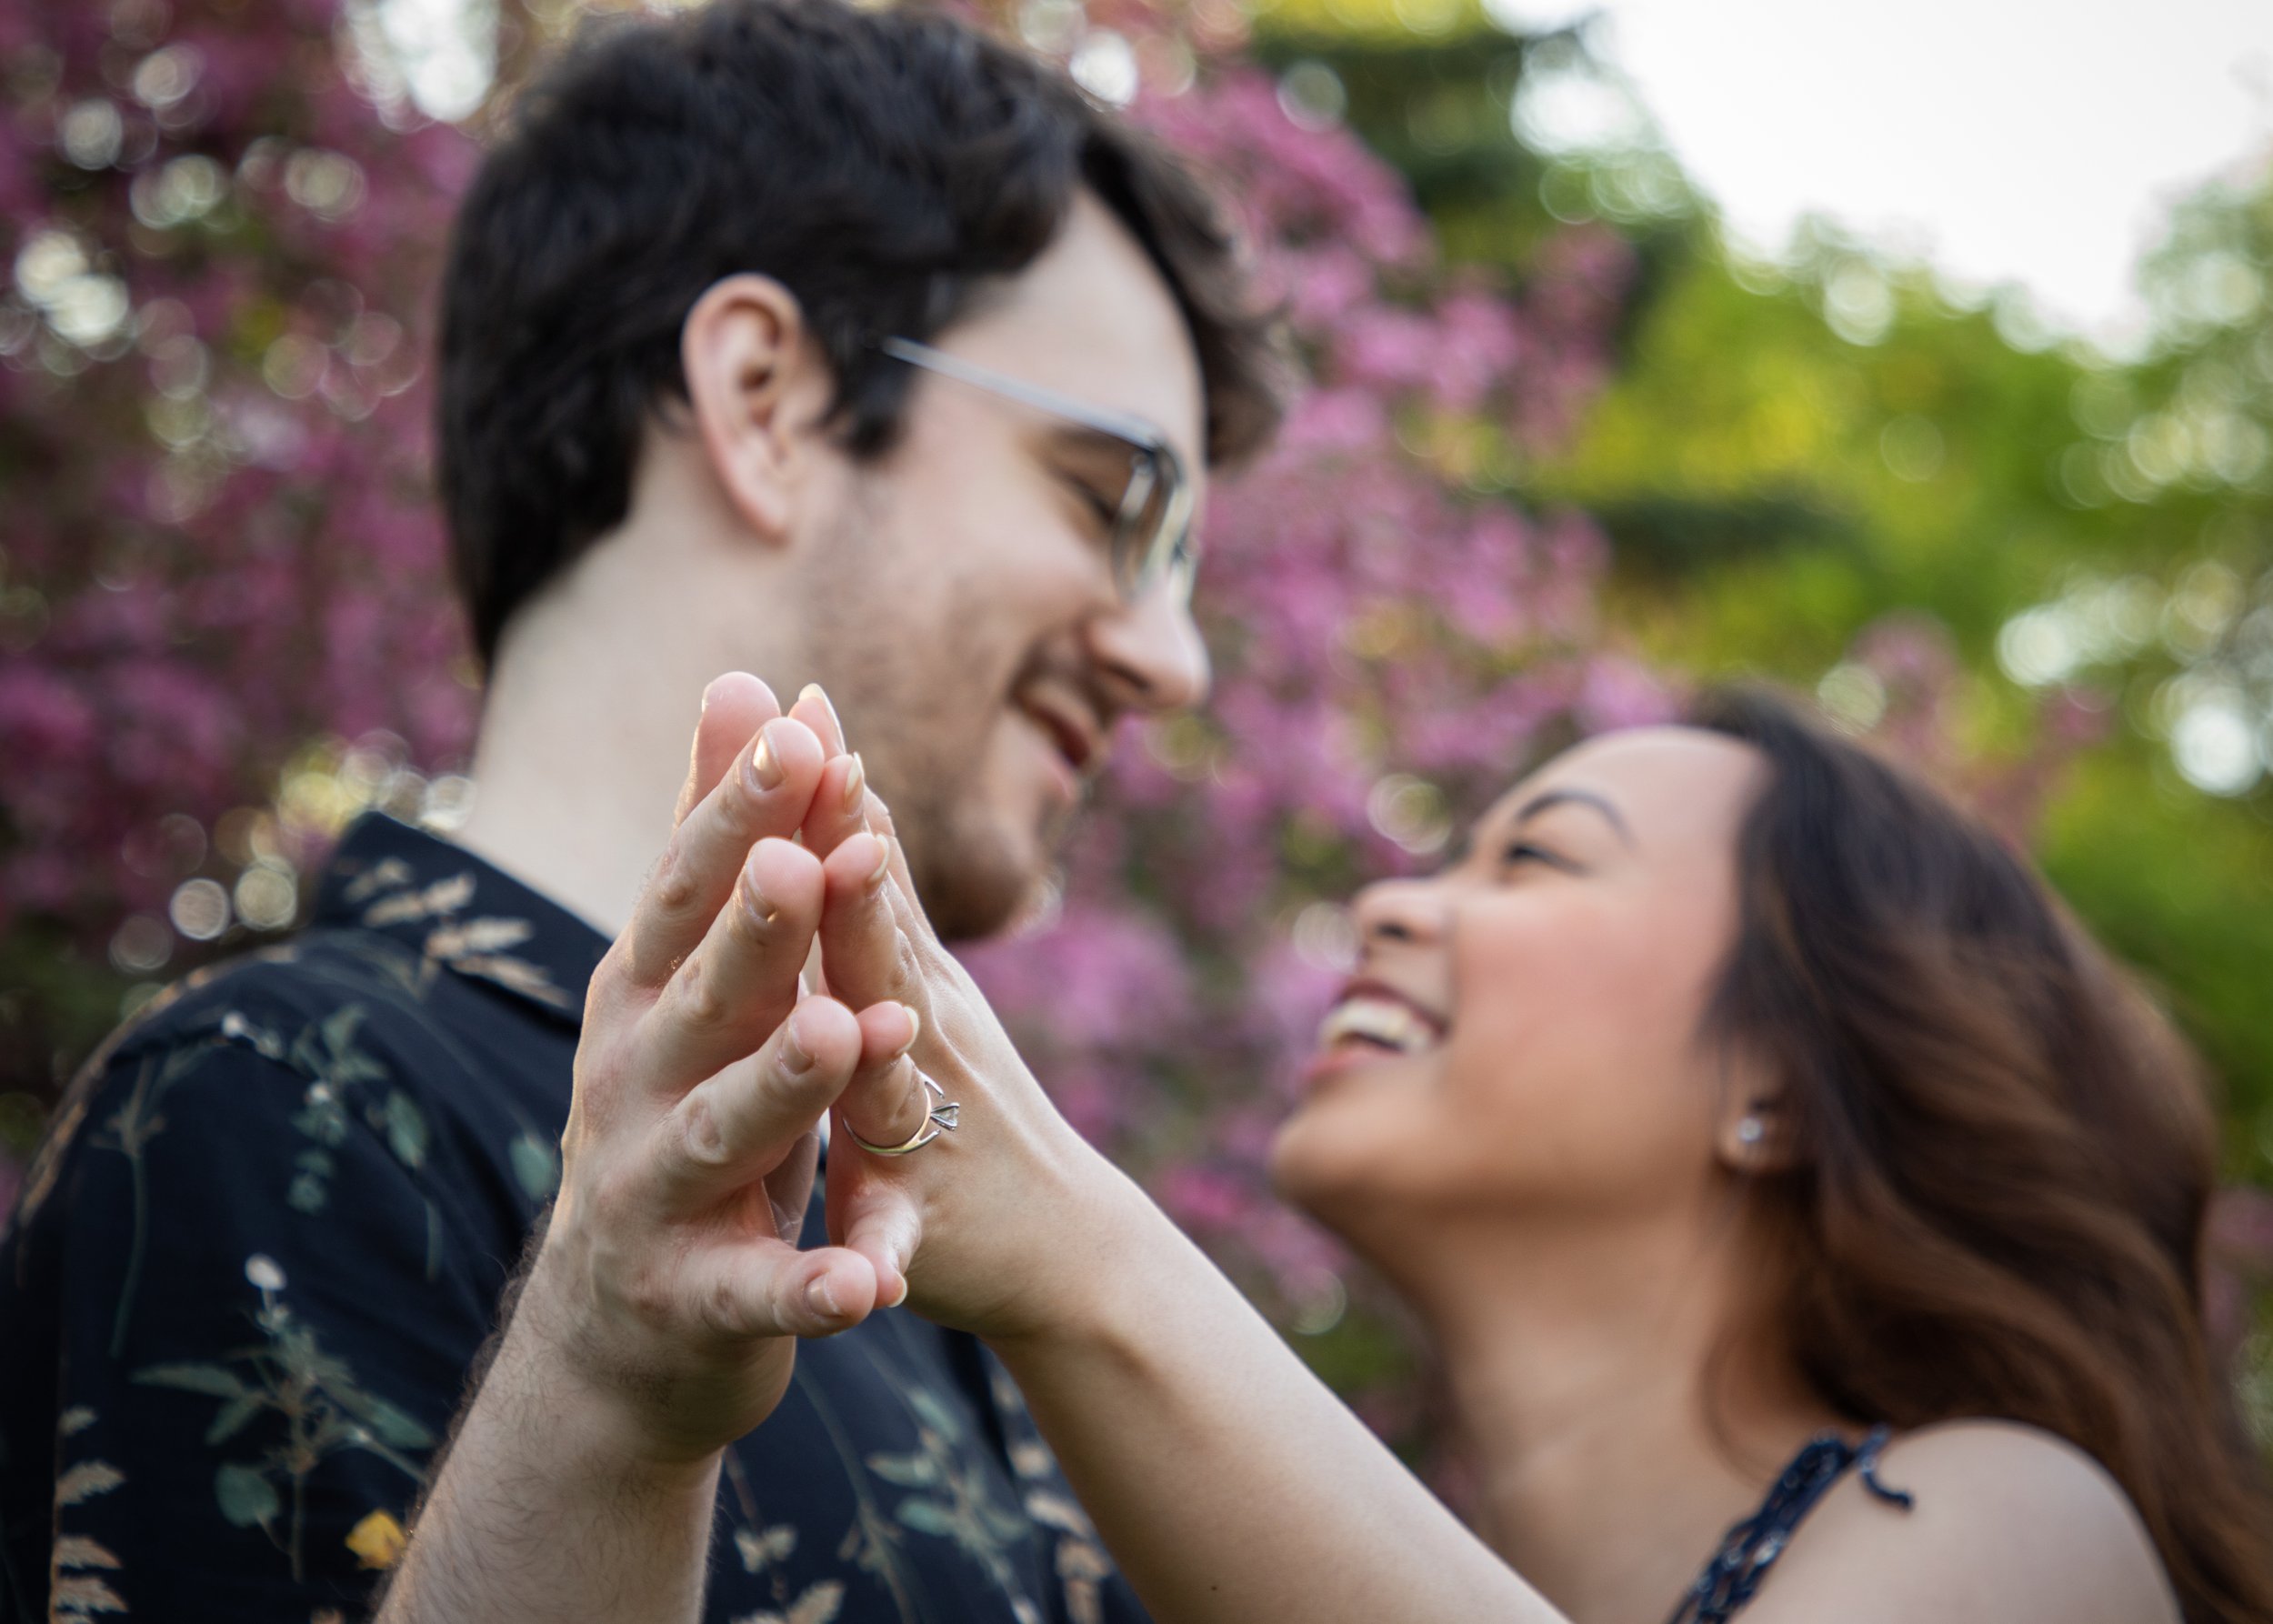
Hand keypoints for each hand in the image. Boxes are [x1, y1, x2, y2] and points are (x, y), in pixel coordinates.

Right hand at [512, 675, 933, 1465]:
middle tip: (806, 860)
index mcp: (644, 995)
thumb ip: (724, 836)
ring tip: (841, 1032)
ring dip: (782, 1083)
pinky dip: (812, 1287)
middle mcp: (634, 1081)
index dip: (739, 814)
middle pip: (700, 995)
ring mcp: (656, 1192)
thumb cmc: (686, 1103)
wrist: (625, 1322)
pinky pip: (760, 1291)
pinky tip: (870, 1285)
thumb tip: (747, 676)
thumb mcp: (699, 972)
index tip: (801, 731)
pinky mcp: (697, 1298)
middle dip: (753, 928)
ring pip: (723, 1132)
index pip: (688, 889)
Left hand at [801, 791, 1140, 1344]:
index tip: (803, 701)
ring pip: (899, 1077)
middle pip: (885, 944)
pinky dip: (882, 1246)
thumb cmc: (973, 1101)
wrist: (1063, 1246)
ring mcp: (927, 1130)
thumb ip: (879, 890)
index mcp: (903, 977)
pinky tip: (872, 1266)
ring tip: (862, 1012)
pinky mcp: (922, 1229)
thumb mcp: (925, 983)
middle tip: (832, 778)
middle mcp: (922, 1037)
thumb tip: (848, 768)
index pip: (864, 870)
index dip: (836, 790)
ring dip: (881, 1034)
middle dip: (858, 865)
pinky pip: (898, 1240)